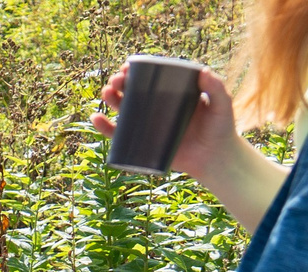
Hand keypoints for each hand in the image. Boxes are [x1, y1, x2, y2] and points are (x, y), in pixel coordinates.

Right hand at [98, 62, 237, 182]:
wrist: (214, 159)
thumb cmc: (220, 130)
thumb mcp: (221, 105)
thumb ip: (216, 88)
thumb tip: (203, 71)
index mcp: (172, 94)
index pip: (151, 78)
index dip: (136, 71)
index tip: (128, 66)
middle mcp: (157, 108)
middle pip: (133, 92)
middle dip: (119, 84)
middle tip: (115, 80)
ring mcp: (148, 126)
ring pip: (122, 110)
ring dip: (110, 99)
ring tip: (106, 93)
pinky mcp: (141, 144)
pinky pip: (117, 135)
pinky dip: (104, 128)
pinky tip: (95, 119)